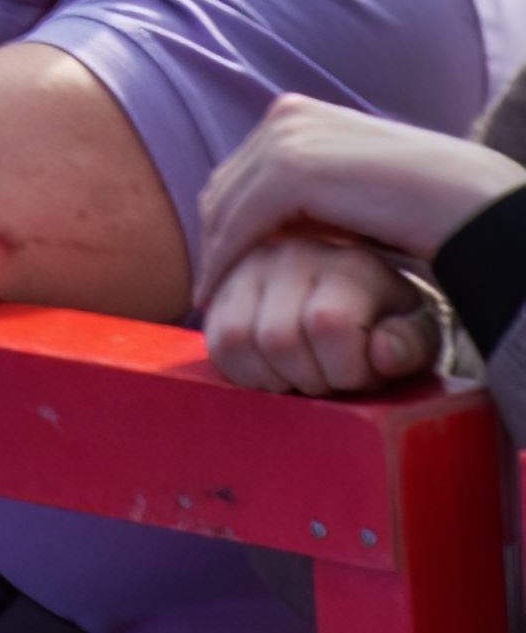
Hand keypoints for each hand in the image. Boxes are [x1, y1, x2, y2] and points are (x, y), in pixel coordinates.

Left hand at [194, 92, 525, 283]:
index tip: (220, 269)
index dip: (225, 222)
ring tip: (209, 300)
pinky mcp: (294, 169)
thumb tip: (281, 223)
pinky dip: (226, 259)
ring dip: (216, 254)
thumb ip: (317, 194)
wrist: (474, 205)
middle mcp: (287, 114)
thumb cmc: (426, 207)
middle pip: (227, 186)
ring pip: (227, 205)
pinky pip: (242, 221)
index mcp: (300, 113)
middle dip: (215, 238)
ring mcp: (288, 136)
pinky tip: (219, 295)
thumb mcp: (355, 191)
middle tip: (206, 290)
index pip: (241, 172)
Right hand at [208, 228, 454, 396]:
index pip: (327, 325)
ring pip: (235, 339)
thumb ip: (411, 344)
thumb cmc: (392, 325)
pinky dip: (240, 368)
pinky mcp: (221, 282)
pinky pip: (212, 338)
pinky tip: (271, 367)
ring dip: (269, 377)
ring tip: (299, 374)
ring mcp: (250, 263)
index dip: (346, 370)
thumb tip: (380, 352)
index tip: (364, 376)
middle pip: (278, 339)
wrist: (359, 298)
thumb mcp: (421, 335)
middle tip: (330, 380)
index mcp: (350, 262)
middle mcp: (294, 252)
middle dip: (308, 379)